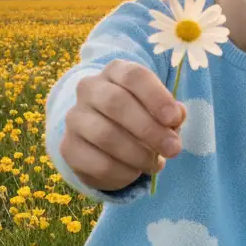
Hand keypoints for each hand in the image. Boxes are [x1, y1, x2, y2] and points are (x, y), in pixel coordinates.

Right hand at [60, 59, 186, 191]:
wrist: (104, 142)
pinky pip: (97, 162)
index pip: (134, 76)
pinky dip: (123, 172)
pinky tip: (135, 173)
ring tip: (156, 164)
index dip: (156, 97)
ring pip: (105, 135)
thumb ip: (171, 113)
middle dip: (150, 129)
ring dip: (138, 154)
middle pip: (116, 103)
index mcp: (116, 72)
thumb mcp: (160, 111)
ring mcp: (75, 117)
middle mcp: (90, 88)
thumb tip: (176, 117)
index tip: (174, 119)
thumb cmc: (140, 118)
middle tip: (173, 149)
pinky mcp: (69, 147)